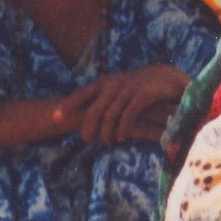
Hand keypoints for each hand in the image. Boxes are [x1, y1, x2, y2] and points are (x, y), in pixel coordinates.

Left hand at [63, 65, 188, 146]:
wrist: (165, 77)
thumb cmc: (136, 88)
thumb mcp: (116, 89)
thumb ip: (101, 100)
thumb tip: (82, 117)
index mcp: (104, 82)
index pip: (82, 94)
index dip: (68, 105)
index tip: (55, 118)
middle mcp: (114, 84)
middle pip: (94, 110)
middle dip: (88, 127)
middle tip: (86, 140)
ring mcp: (128, 89)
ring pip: (110, 116)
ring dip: (106, 132)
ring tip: (107, 142)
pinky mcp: (143, 95)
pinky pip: (128, 115)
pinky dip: (123, 129)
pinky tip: (121, 137)